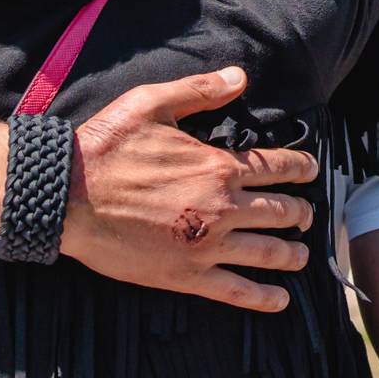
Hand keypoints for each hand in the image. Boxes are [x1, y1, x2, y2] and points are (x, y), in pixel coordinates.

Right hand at [61, 67, 318, 310]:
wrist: (67, 195)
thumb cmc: (105, 147)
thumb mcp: (152, 103)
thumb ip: (200, 91)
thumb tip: (240, 77)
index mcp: (218, 166)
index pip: (277, 167)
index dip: (301, 168)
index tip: (311, 171)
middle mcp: (222, 207)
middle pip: (281, 211)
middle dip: (300, 214)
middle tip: (306, 217)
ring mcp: (207, 244)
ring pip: (268, 252)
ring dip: (291, 254)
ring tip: (300, 256)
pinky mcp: (187, 275)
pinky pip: (236, 291)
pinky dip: (264, 298)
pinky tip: (280, 301)